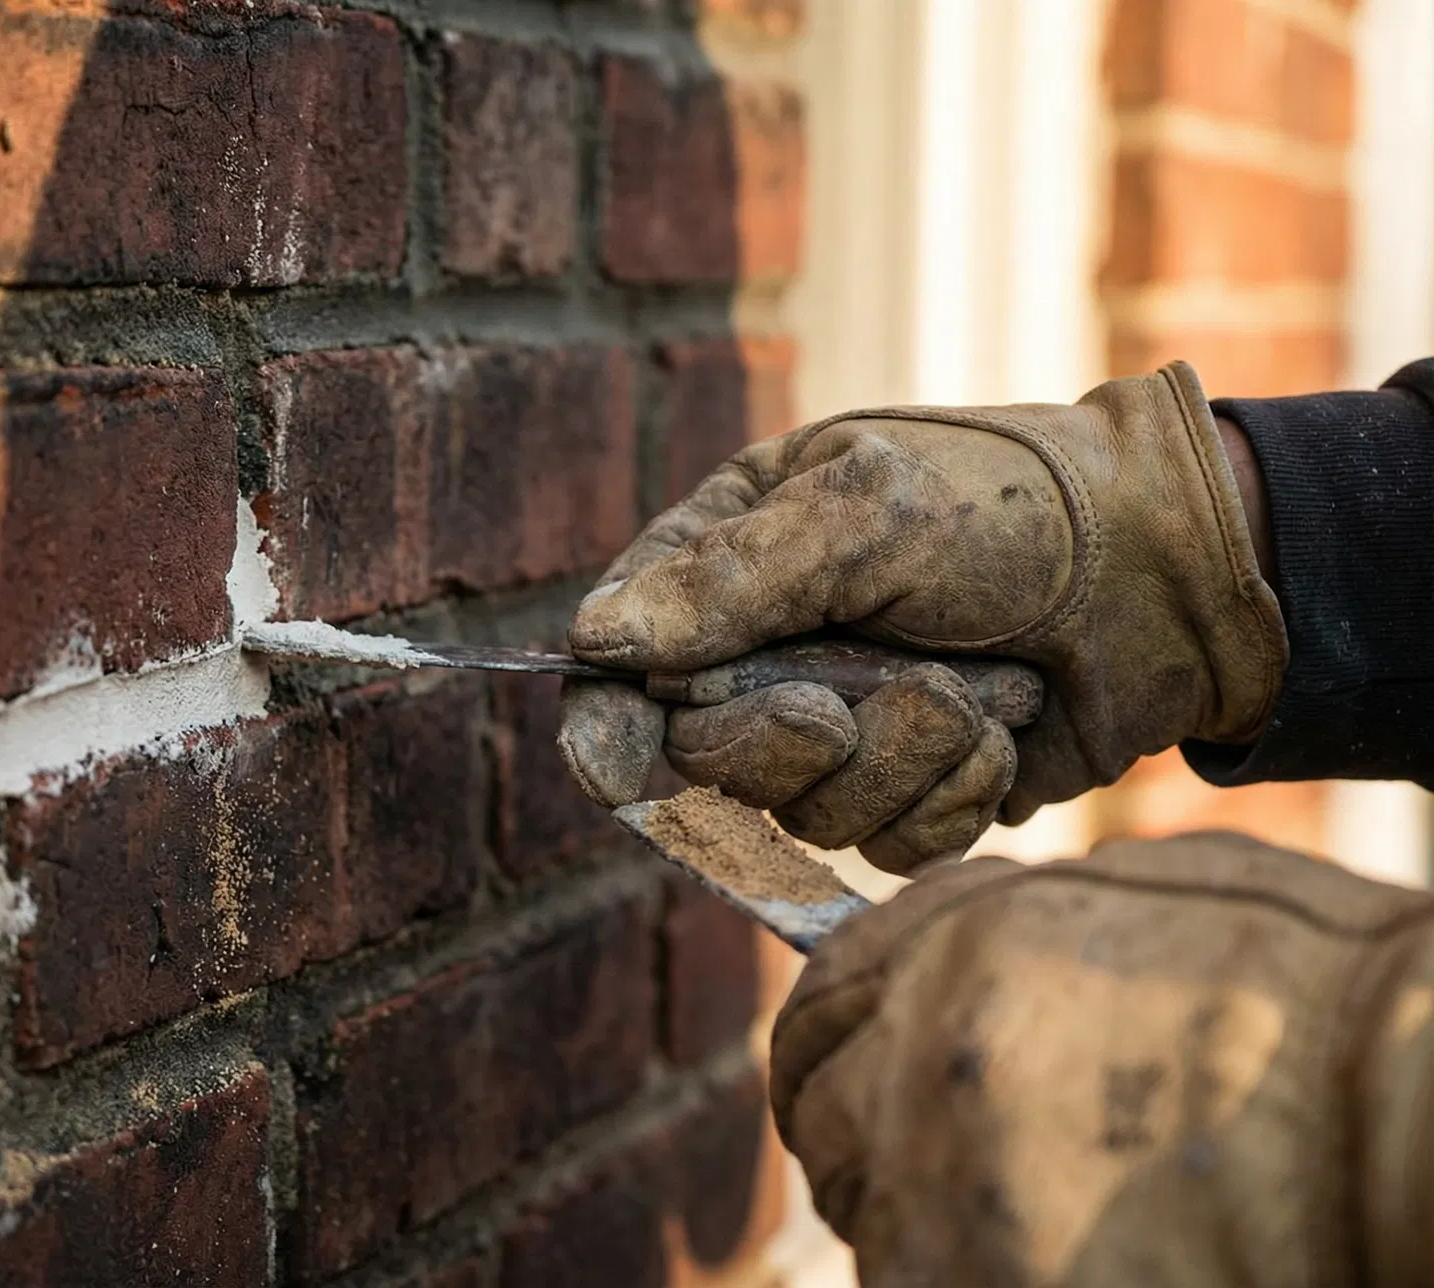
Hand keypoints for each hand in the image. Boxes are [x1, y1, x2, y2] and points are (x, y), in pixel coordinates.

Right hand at [559, 362, 1284, 871]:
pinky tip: (1004, 727)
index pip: (622, 659)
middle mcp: (773, 650)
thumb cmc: (1016, 508)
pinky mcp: (916, 792)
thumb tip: (594, 641)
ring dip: (900, 754)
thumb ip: (730, 579)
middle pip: (703, 757)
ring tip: (972, 685)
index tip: (616, 767)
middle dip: (788, 735)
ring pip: (805, 812)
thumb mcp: (868, 512)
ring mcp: (844, 728)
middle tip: (849, 694)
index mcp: (733, 556)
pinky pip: (890, 844)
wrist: (1172, 571)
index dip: (607, 724)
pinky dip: (954, 792)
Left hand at [771, 833, 1433, 1286]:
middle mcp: (932, 1056)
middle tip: (943, 1168)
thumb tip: (947, 955)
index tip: (843, 1074)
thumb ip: (1020, 923)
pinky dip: (970, 1274)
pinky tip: (1063, 1263)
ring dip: (929, 1225)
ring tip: (1040, 1224)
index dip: (831, 1041)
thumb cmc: (1326, 999)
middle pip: (829, 1114)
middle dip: (869, 1139)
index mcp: (963, 946)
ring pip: (879, 1221)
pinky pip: (923, 1283)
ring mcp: (951, 1184)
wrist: (1422, 1114)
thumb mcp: (1159, 894)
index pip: (825, 999)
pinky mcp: (981, 1285)